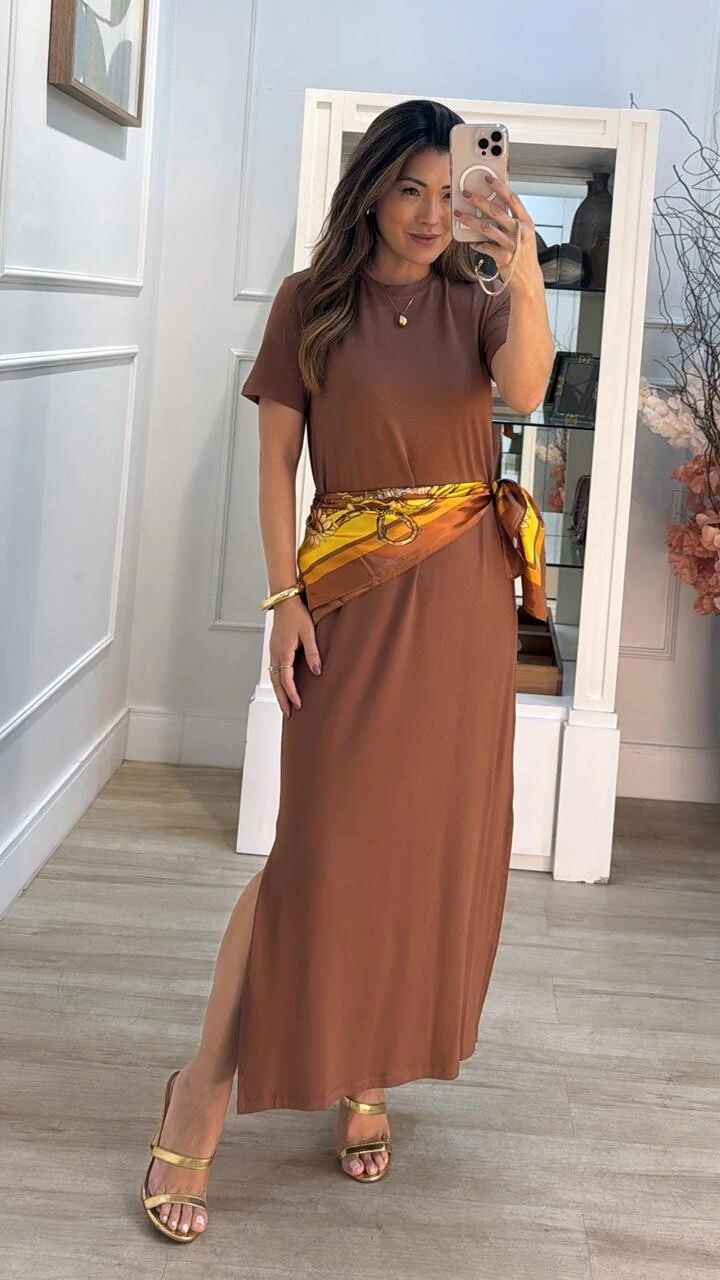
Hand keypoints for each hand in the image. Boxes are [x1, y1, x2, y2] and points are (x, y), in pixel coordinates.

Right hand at [269, 596, 321, 716]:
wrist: (284, 601)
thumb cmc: (297, 614)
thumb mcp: (309, 632)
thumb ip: (313, 652)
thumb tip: (317, 671)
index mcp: (284, 652)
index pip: (286, 679)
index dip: (292, 693)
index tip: (298, 705)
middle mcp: (275, 654)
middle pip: (276, 682)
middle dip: (282, 699)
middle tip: (288, 713)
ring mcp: (272, 651)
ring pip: (272, 677)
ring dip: (278, 692)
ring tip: (284, 704)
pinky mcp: (274, 649)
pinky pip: (273, 670)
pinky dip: (276, 682)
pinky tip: (281, 685)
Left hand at [454, 176, 541, 294]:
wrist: (528, 279)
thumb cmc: (524, 255)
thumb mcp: (523, 235)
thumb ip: (512, 221)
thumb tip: (494, 207)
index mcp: (526, 222)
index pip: (512, 199)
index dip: (499, 187)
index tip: (488, 179)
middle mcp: (519, 231)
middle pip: (495, 211)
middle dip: (478, 200)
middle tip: (465, 194)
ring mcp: (511, 244)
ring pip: (486, 227)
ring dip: (470, 220)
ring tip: (458, 215)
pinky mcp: (503, 257)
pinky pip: (484, 246)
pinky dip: (476, 244)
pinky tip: (471, 242)